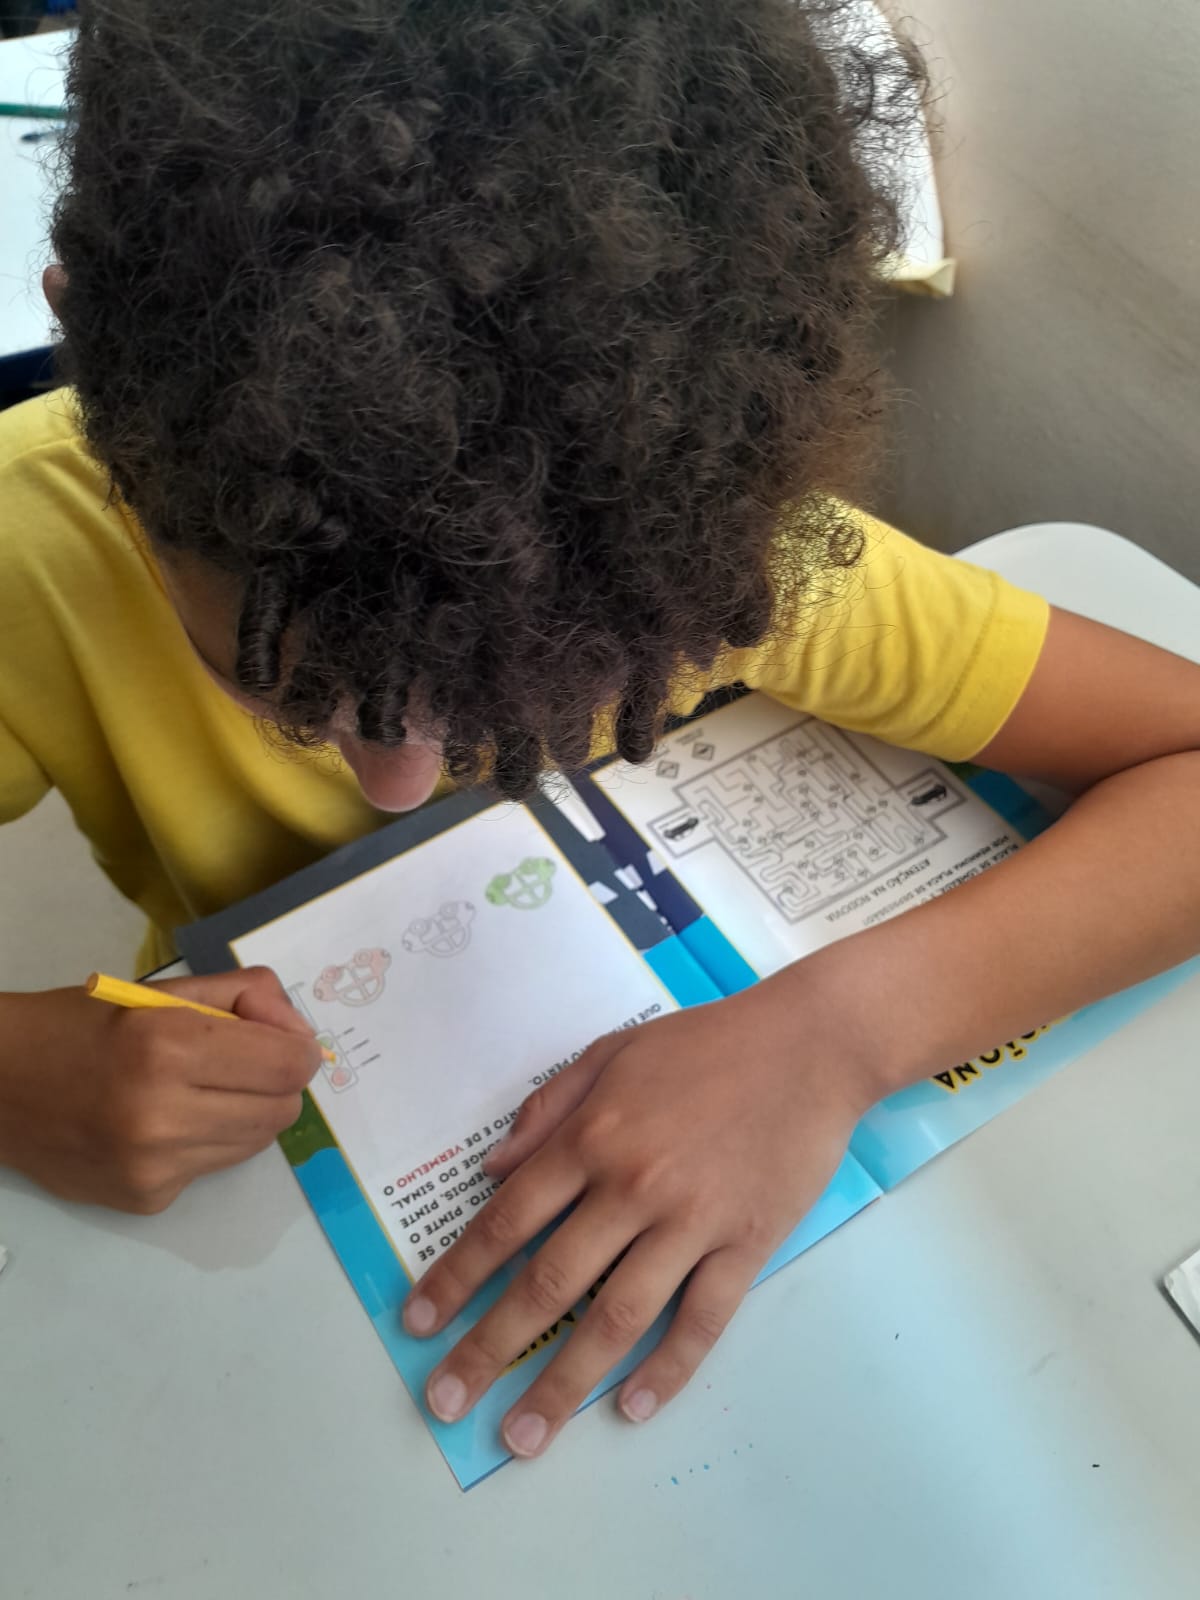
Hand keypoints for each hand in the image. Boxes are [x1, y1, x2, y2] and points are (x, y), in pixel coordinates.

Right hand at [0, 969, 320, 1211]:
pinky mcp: (146, 1199)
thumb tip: (298, 1032)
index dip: (298, 1048)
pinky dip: (205, 1142)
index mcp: (167, 1048)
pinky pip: (211, 1168)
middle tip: (243, 1062)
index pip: (287, 1065)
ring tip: (200, 1089)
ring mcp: (154, 1168)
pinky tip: (163, 1123)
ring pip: (254, 1143)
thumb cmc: (78, 1027)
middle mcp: (163, 1116)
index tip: (281, 1039)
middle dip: (276, 1082)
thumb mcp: (159, 993)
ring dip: (245, 1113)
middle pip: (282, 1110)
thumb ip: (242, 998)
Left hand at [403, 970, 880, 1457]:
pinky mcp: (746, 1245)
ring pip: (616, 1317)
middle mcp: (631, 1187)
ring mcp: (691, 1222)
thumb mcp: (610, 1052)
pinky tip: (630, 1410)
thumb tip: (491, 1170)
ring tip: (524, 1439)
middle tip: (447, 1403)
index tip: (419, 1326)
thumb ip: (547, 1109)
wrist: (810, 1045)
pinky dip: (666, 1370)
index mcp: (591, 1137)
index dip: (456, 1278)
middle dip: (489, 1349)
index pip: (506, 1222)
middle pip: (548, 1283)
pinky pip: (701, 1320)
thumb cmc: (706, 1043)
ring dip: (563, 1384)